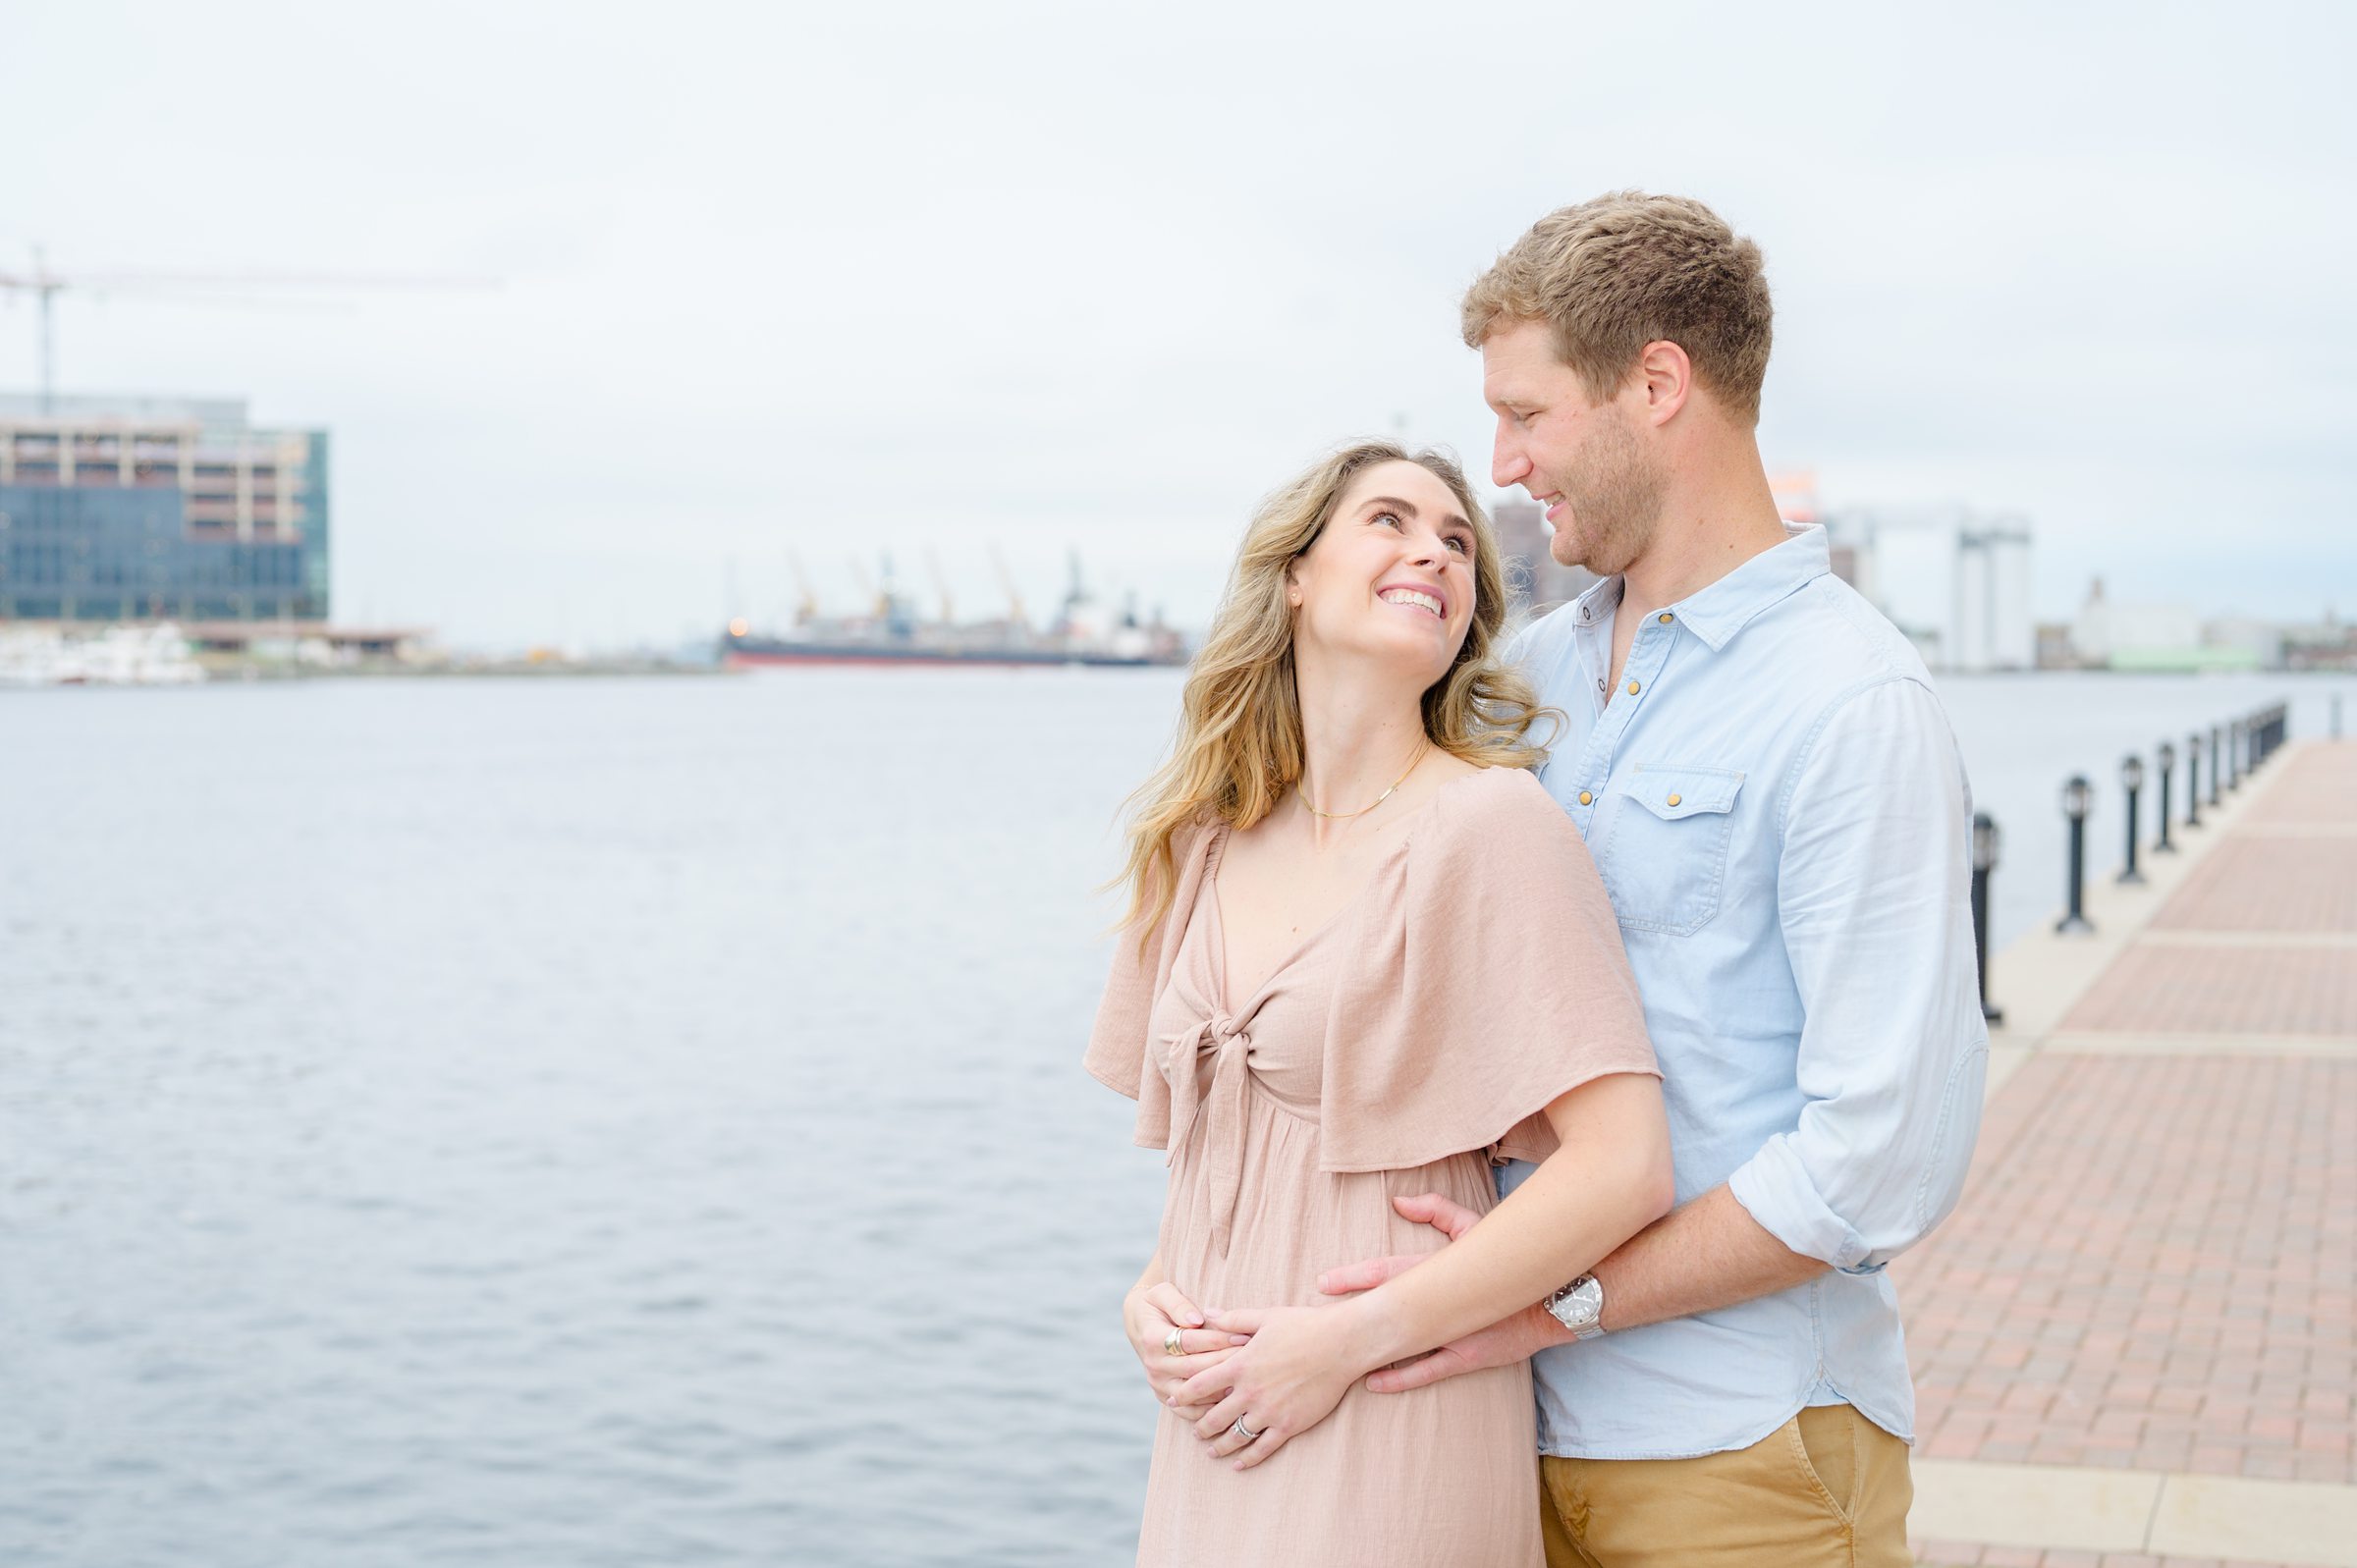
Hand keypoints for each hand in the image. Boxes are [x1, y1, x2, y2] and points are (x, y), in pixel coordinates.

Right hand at [1124, 1281, 1248, 1409]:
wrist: (1140, 1326)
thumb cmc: (1157, 1304)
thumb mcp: (1162, 1293)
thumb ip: (1178, 1304)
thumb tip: (1196, 1320)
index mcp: (1153, 1339)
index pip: (1191, 1342)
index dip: (1218, 1339)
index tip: (1243, 1335)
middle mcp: (1154, 1365)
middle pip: (1196, 1368)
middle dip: (1226, 1361)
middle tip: (1253, 1357)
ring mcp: (1159, 1384)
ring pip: (1195, 1392)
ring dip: (1222, 1386)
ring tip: (1248, 1378)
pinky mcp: (1166, 1397)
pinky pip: (1190, 1410)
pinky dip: (1211, 1409)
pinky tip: (1233, 1399)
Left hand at [1174, 1302, 1375, 1470]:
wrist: (1341, 1344)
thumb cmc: (1304, 1325)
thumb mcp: (1265, 1317)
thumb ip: (1234, 1319)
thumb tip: (1208, 1313)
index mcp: (1241, 1365)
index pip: (1200, 1384)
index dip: (1183, 1394)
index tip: (1172, 1400)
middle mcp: (1250, 1391)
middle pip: (1214, 1417)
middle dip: (1200, 1426)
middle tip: (1195, 1431)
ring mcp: (1269, 1411)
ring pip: (1235, 1436)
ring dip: (1219, 1446)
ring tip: (1211, 1451)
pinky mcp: (1289, 1424)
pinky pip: (1263, 1447)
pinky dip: (1249, 1458)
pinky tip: (1239, 1464)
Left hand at [1316, 1191, 1567, 1395]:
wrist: (1553, 1297)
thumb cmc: (1508, 1257)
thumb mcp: (1476, 1226)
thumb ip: (1437, 1210)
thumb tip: (1398, 1202)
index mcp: (1441, 1269)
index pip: (1389, 1271)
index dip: (1355, 1277)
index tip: (1324, 1281)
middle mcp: (1444, 1303)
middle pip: (1388, 1309)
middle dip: (1350, 1314)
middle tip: (1317, 1319)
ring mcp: (1455, 1333)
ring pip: (1403, 1343)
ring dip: (1371, 1347)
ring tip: (1337, 1353)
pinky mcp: (1467, 1357)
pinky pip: (1427, 1371)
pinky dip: (1399, 1378)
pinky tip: (1372, 1381)